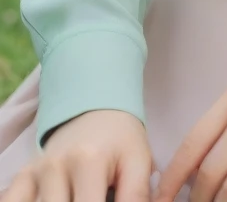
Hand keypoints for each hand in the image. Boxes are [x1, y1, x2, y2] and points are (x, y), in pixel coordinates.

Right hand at [2, 110, 153, 201]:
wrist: (95, 106)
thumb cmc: (121, 138)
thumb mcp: (139, 161)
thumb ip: (137, 196)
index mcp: (88, 161)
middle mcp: (55, 167)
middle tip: (100, 195)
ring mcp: (36, 172)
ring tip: (82, 195)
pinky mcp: (24, 176)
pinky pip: (15, 201)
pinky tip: (49, 200)